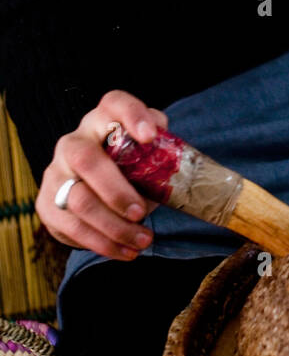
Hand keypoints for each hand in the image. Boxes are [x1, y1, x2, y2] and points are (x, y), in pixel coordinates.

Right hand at [35, 90, 166, 259]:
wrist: (98, 192)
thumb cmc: (132, 169)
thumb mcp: (148, 157)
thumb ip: (162, 153)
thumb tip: (174, 161)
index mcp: (103, 121)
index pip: (115, 103)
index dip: (132, 115)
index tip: (150, 136)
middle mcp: (74, 142)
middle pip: (86, 159)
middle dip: (116, 190)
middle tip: (141, 212)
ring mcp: (56, 172)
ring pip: (78, 200)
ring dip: (113, 227)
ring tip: (142, 241)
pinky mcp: (47, 204)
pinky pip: (71, 227)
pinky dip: (101, 243)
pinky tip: (124, 251)